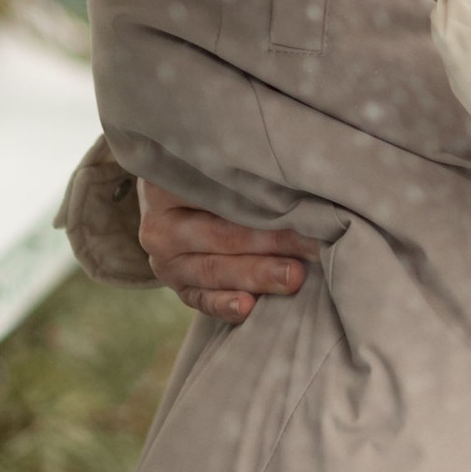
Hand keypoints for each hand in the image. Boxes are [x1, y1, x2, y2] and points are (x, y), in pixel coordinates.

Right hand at [138, 178, 318, 323]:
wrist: (175, 201)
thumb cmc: (209, 175)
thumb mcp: (215, 163)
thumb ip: (243, 170)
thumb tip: (298, 174)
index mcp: (167, 185)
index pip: (215, 191)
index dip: (261, 197)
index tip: (302, 204)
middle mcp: (160, 225)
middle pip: (219, 234)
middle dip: (269, 242)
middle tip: (310, 247)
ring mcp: (165, 261)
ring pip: (212, 270)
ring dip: (256, 275)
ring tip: (293, 277)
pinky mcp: (178, 287)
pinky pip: (200, 299)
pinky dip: (224, 305)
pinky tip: (248, 307)